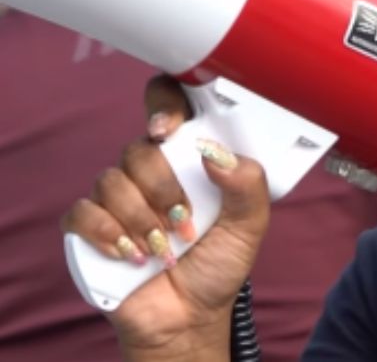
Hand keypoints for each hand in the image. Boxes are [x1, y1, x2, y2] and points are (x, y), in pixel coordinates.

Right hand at [61, 76, 269, 357]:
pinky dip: (107, 232)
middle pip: (138, 150)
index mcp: (189, 159)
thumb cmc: (220, 264)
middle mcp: (151, 172)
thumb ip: (248, 186)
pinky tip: (131, 254)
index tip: (168, 129)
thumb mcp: (250, 226)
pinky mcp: (92, 227)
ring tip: (164, 249)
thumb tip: (216, 153)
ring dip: (141, 219)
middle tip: (183, 220)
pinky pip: (82, 211)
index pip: (169, 107)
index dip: (163, 104)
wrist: (190, 315)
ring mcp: (119, 198)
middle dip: (162, 188)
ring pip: (111, 181)